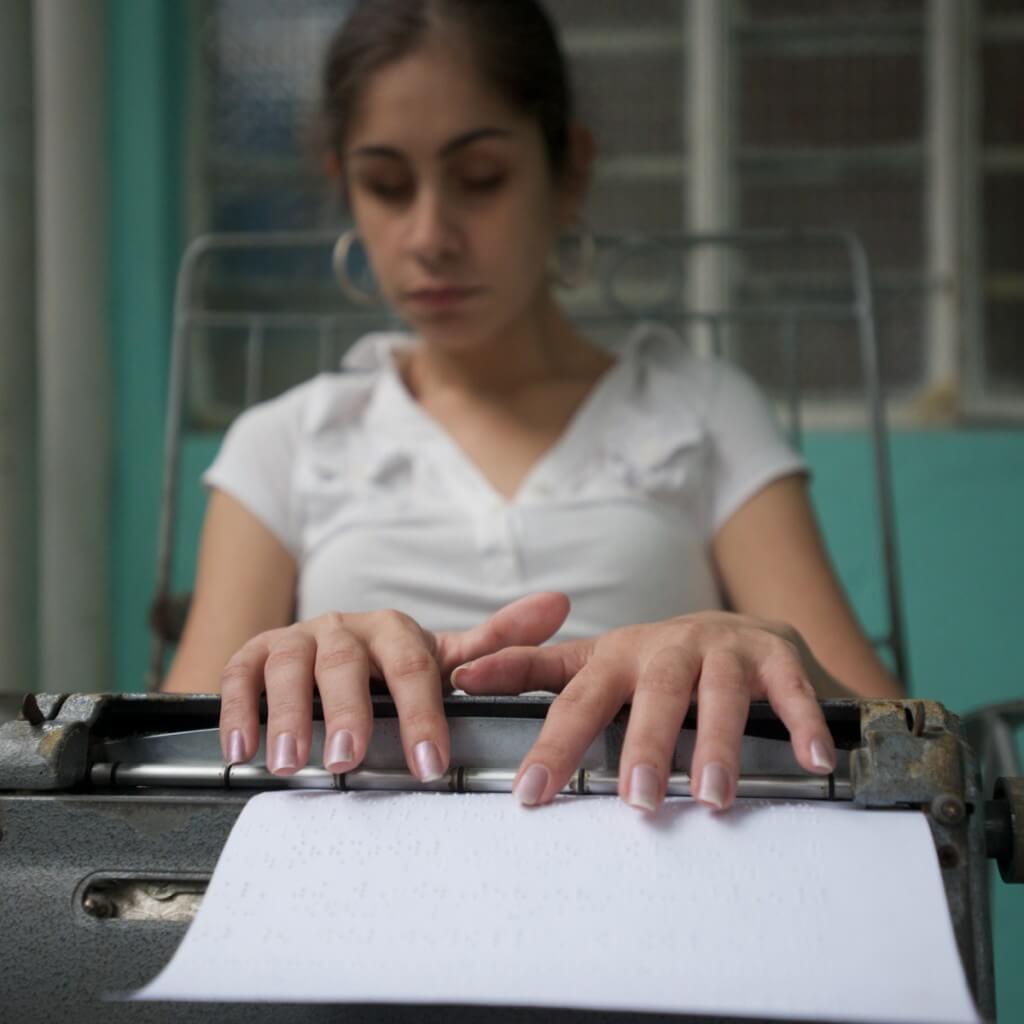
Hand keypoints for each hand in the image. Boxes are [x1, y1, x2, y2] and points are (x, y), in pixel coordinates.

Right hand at [218, 592, 569, 778]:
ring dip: (291, 712)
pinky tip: (243, 747)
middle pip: (346, 664)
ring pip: (291, 666)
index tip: (430, 765)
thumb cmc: (387, 664)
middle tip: (353, 760)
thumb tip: (558, 604)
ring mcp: (296, 639)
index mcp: (393, 630)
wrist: (322, 649)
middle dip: (350, 712)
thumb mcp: (439, 655)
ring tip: (293, 761)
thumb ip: (495, 642)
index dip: (422, 715)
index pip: (413, 667)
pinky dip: (239, 708)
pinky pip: (239, 675)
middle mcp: (343, 629)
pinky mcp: (253, 654)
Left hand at [450, 612, 841, 812]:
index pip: (579, 700)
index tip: (530, 794)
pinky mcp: (777, 655)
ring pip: (719, 693)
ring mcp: (726, 649)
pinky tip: (810, 762)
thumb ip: (533, 670)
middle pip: (654, 694)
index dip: (554, 745)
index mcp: (619, 655)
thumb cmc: (658, 662)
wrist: (741, 630)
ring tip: (711, 795)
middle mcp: (670, 647)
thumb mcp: (595, 661)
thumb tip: (461, 676)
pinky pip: (791, 689)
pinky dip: (801, 722)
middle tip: (636, 802)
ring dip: (717, 743)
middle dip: (644, 746)